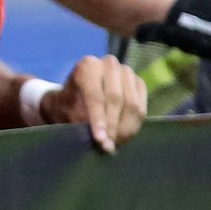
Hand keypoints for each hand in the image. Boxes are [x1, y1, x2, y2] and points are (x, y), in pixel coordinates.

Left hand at [32, 55, 148, 151]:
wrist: (77, 100)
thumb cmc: (69, 107)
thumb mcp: (68, 114)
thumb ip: (83, 124)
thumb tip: (104, 141)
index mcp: (88, 66)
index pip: (95, 96)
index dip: (99, 120)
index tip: (99, 140)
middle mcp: (109, 64)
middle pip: (116, 99)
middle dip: (112, 126)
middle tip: (108, 146)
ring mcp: (127, 72)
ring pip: (132, 105)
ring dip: (124, 128)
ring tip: (115, 143)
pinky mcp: (139, 83)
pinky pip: (142, 107)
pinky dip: (134, 125)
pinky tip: (123, 137)